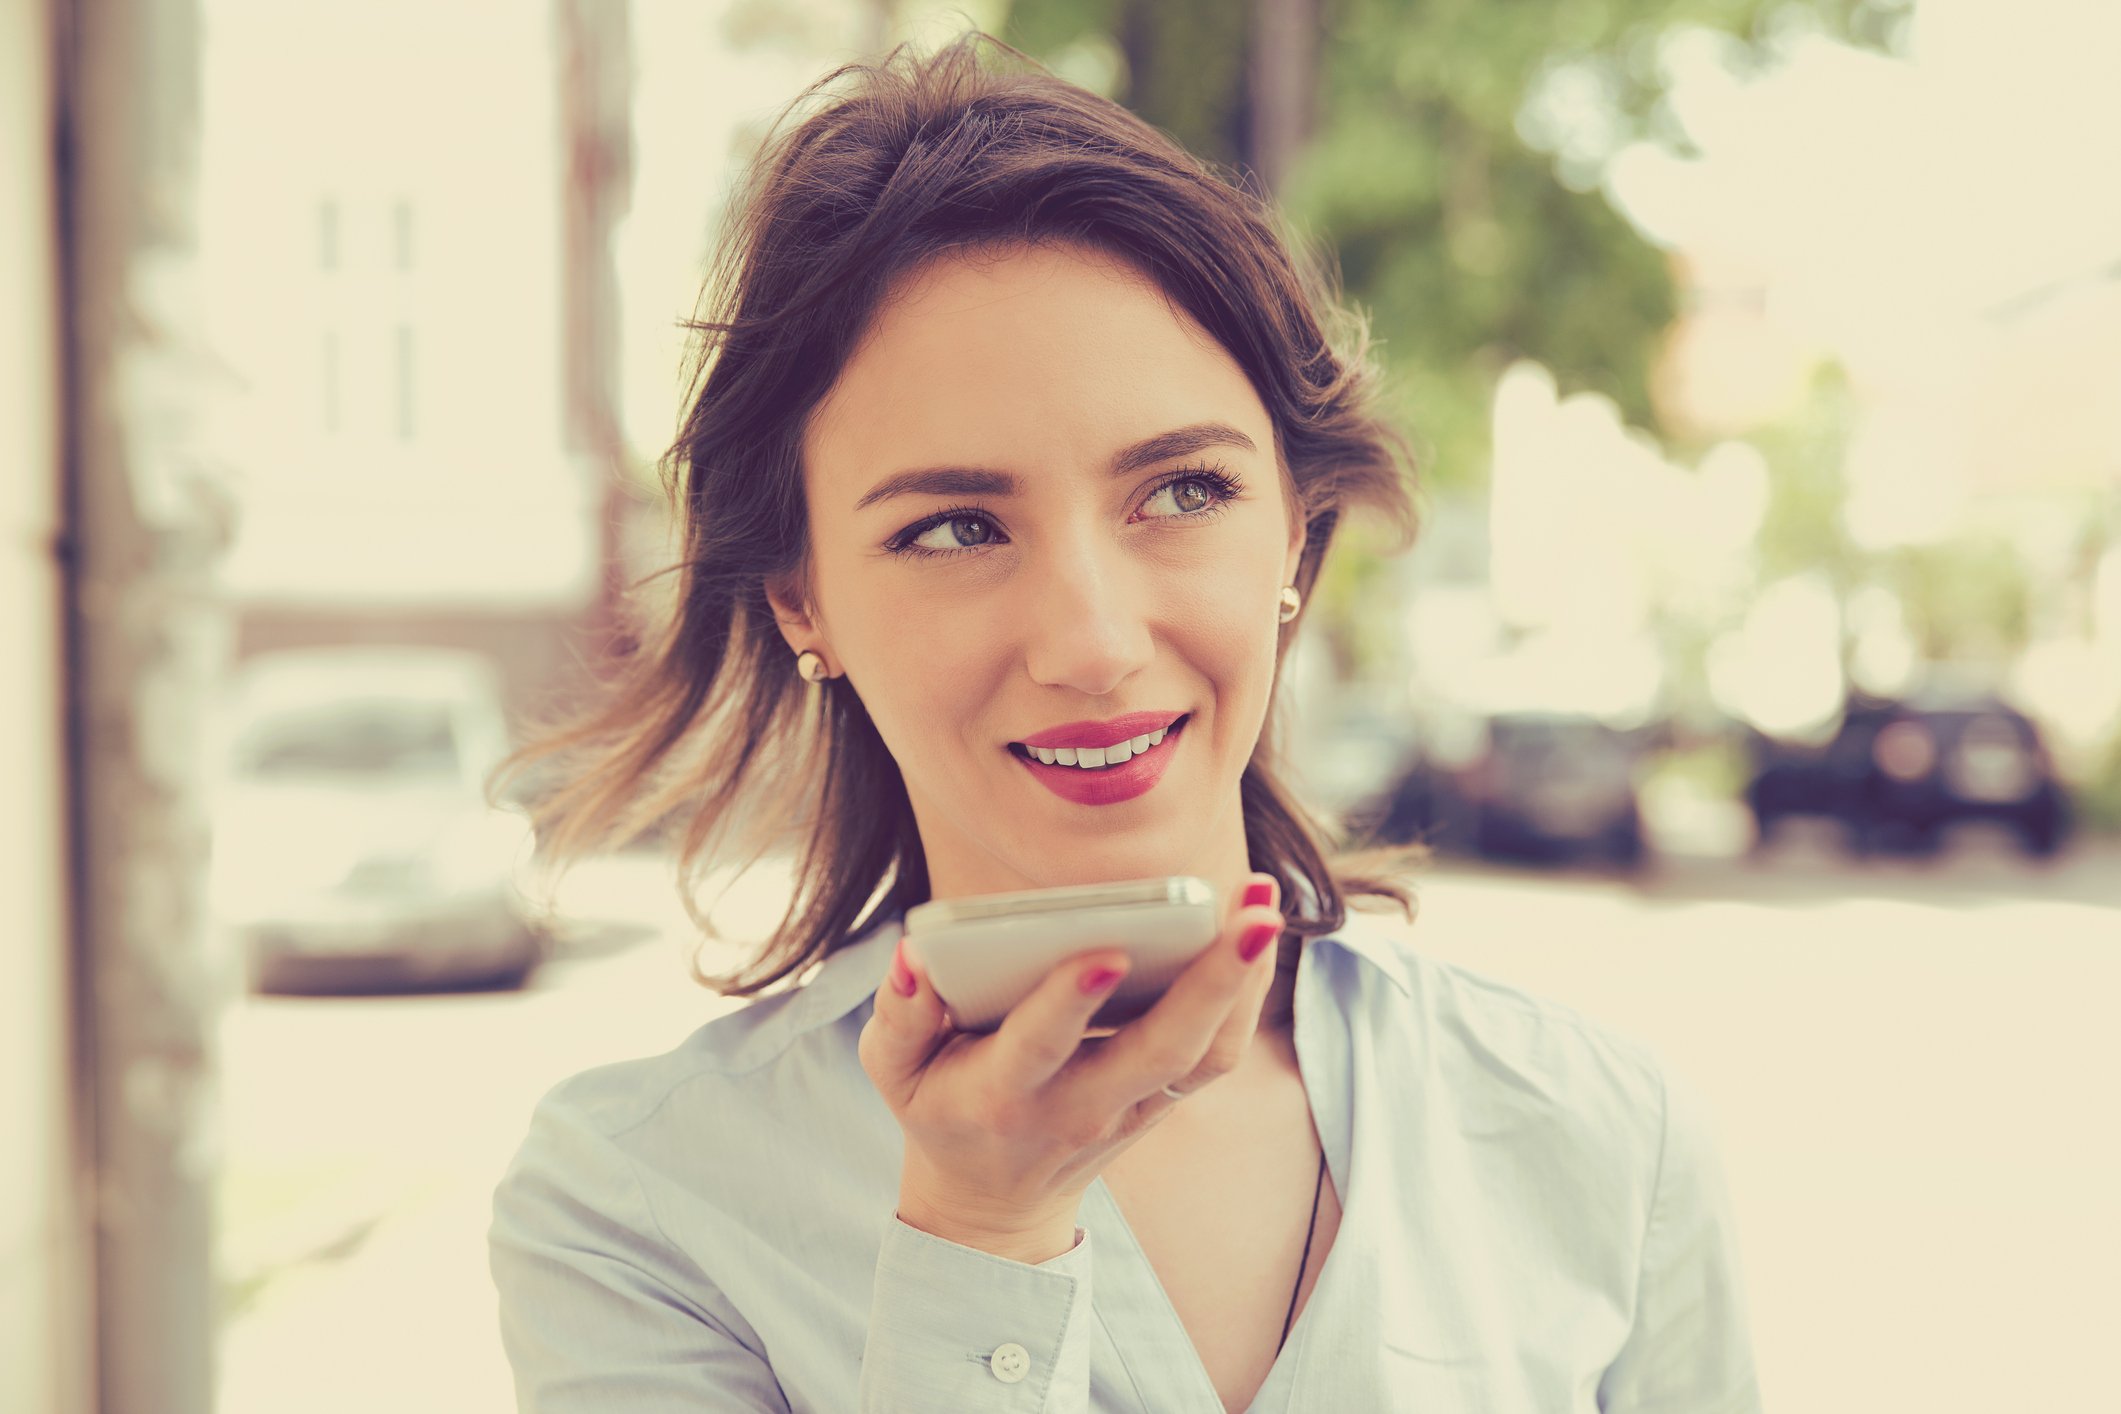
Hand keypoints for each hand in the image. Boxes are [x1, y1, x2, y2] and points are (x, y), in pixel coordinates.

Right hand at [859, 873, 1285, 1262]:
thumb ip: (897, 1013)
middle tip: (1254, 916)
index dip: (1070, 1002)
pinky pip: (1216, 1055)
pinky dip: (1244, 996)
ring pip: (1204, 1055)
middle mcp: (1080, 1106)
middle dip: (1211, 981)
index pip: (1042, 1046)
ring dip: (1243, 982)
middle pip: (1161, 1051)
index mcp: (1005, 1093)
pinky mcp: (1163, 1103)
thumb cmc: (941, 1109)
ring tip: (1264, 904)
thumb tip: (917, 956)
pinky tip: (1257, 933)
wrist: (992, 1203)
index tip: (1106, 951)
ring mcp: (1131, 1110)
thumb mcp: (894, 1071)